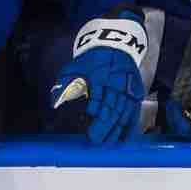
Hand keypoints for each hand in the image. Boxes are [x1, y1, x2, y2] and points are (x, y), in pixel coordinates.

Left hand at [49, 14, 148, 143]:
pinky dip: (130, 127)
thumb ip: (64, 85)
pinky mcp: (135, 94)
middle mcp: (116, 83)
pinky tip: (124, 139)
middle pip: (111, 107)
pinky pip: (134, 113)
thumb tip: (54, 103)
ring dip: (116, 129)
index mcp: (100, 76)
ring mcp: (128, 89)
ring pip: (123, 112)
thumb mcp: (74, 68)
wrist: (115, 45)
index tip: (88, 121)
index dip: (94, 109)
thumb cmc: (91, 60)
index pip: (98, 95)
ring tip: (107, 143)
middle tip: (95, 140)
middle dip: (104, 125)